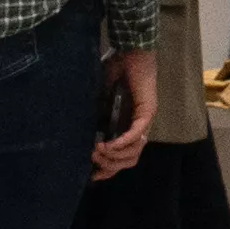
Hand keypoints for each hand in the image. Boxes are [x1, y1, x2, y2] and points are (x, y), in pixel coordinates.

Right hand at [95, 48, 154, 177]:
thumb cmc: (116, 71)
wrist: (130, 52)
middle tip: (92, 159)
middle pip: (129, 160)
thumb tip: (82, 136)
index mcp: (128, 127)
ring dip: (113, 156)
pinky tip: (108, 144)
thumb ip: (95, 116)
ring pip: (134, 152)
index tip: (92, 176)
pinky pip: (136, 134)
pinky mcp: (147, 112)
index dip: (109, 170)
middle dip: (109, 165)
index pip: (124, 157)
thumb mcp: (100, 99)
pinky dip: (121, 142)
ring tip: (96, 150)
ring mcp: (145, 121)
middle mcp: (139, 128)